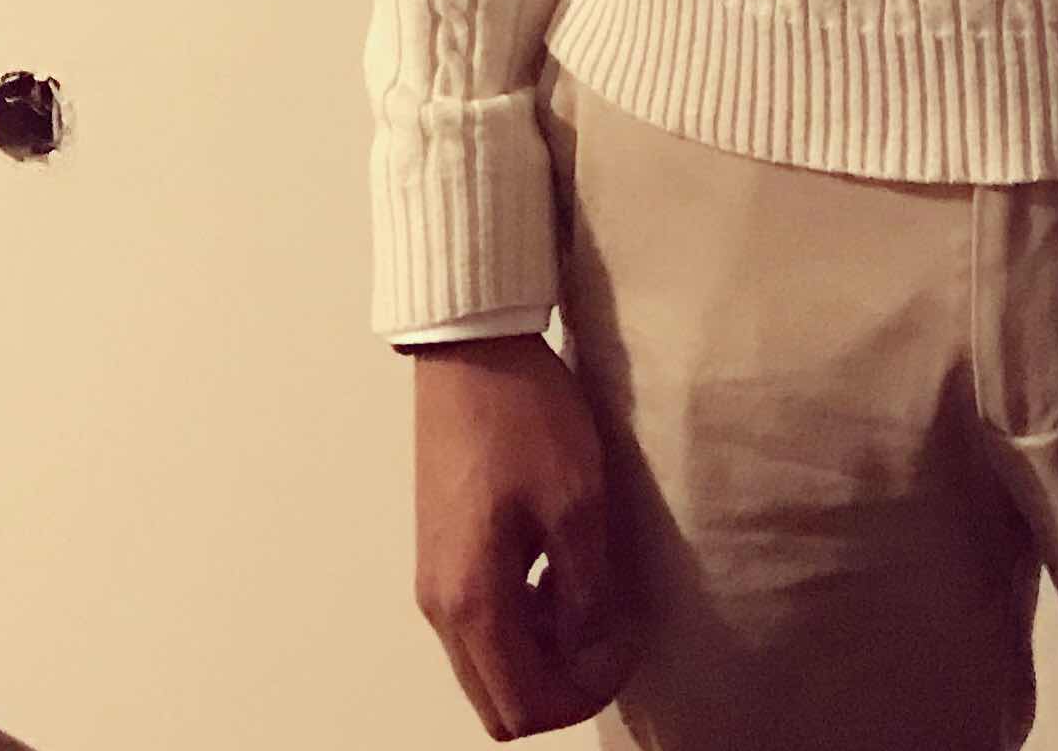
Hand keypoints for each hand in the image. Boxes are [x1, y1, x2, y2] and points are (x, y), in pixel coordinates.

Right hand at [413, 334, 642, 737]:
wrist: (471, 350)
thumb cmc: (524, 417)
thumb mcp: (576, 503)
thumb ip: (585, 593)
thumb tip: (594, 652)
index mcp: (471, 602)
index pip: (522, 708)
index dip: (583, 694)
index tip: (623, 644)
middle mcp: (440, 607)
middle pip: (498, 701)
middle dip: (559, 685)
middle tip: (607, 633)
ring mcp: (434, 581)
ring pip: (487, 665)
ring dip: (541, 652)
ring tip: (587, 592)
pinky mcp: (440, 553)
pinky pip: (479, 624)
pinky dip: (521, 621)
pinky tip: (555, 567)